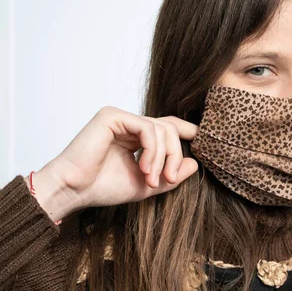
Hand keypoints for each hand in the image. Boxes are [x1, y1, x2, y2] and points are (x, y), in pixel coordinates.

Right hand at [31, 106, 198, 220]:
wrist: (73, 191)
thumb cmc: (103, 188)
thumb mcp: (146, 185)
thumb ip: (170, 175)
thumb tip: (196, 164)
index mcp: (136, 135)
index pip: (168, 126)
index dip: (187, 132)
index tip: (203, 142)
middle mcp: (129, 123)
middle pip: (170, 128)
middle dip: (175, 155)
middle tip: (169, 178)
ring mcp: (121, 117)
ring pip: (162, 129)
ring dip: (163, 158)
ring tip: (152, 179)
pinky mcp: (112, 116)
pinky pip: (148, 128)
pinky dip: (153, 150)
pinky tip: (145, 169)